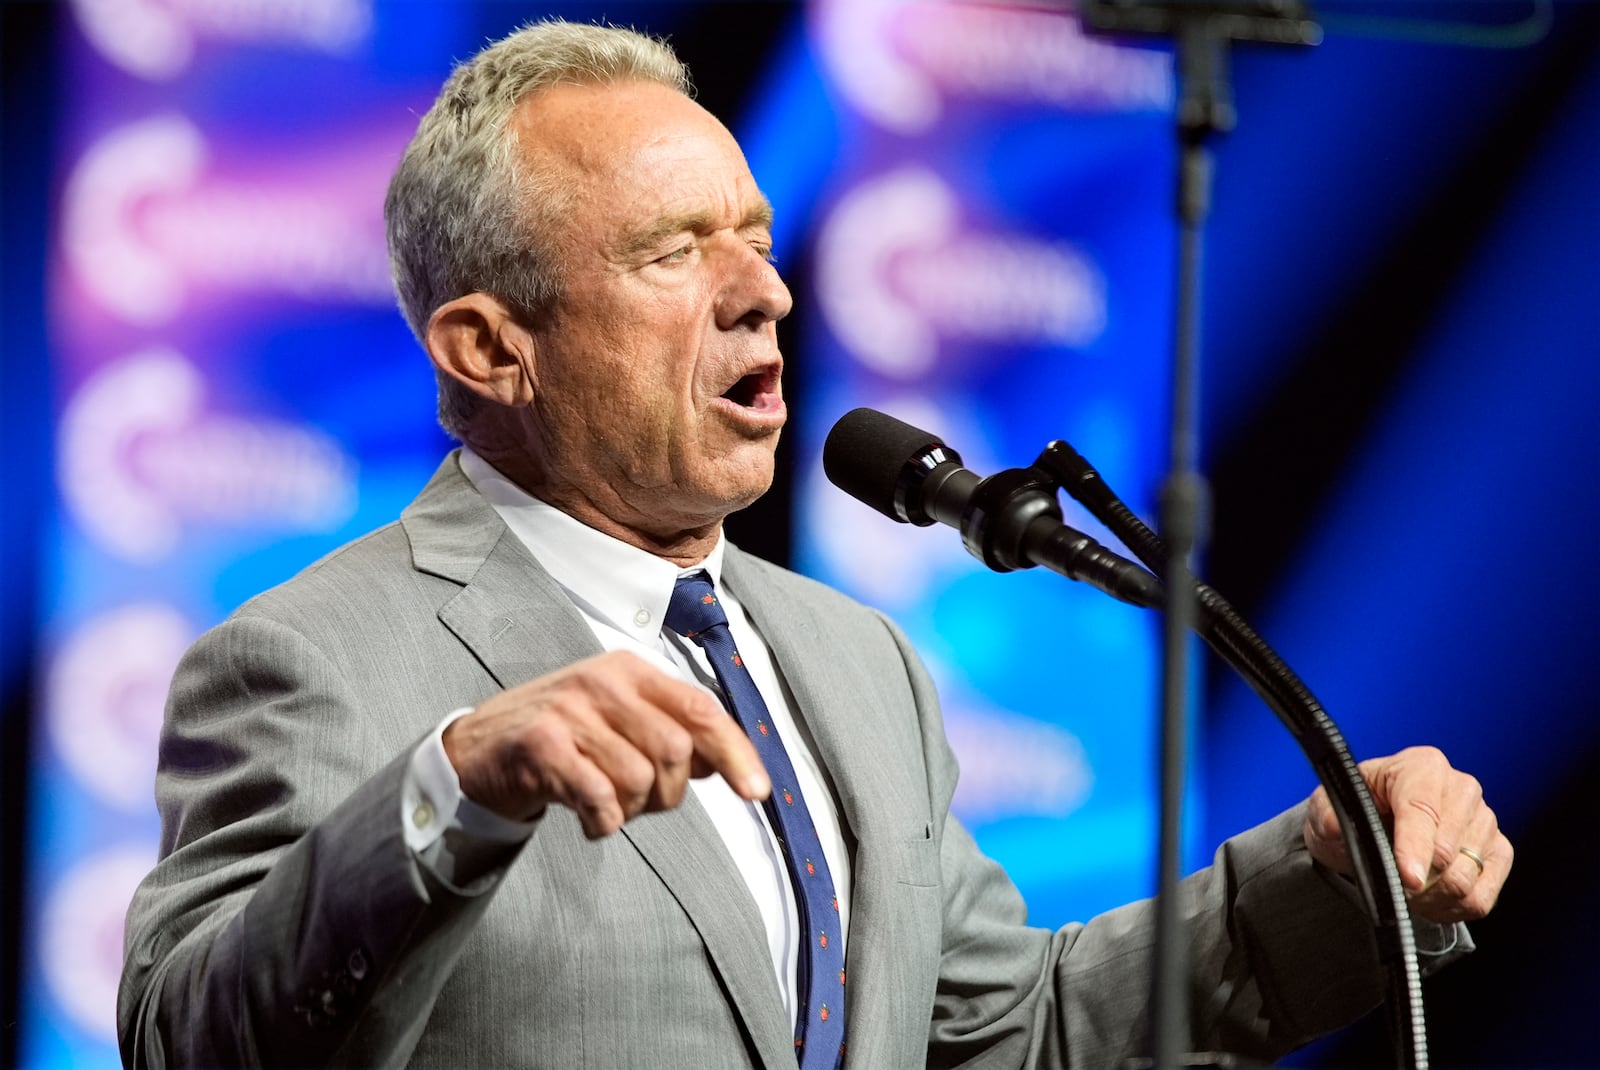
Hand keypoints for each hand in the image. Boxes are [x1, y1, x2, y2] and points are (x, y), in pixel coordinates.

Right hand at [443, 650, 769, 837]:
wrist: (479, 748)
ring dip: (631, 810)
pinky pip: (600, 800)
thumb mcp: (618, 719)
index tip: (757, 791)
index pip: (700, 709)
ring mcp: (570, 710)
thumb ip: (672, 733)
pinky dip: (603, 823)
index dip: (736, 753)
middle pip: (675, 751)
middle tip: (642, 800)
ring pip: (640, 780)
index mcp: (630, 670)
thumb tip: (727, 761)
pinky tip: (589, 818)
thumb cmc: (560, 734)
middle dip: (669, 793)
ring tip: (606, 802)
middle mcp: (603, 681)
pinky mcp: (541, 745)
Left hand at [1303, 745, 1510, 923]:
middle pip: (1449, 851)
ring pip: (1464, 879)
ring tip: (1404, 887)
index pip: (1423, 809)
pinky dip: (1450, 908)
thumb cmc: (1354, 811)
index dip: (1414, 847)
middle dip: (1415, 878)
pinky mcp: (1498, 853)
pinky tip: (1427, 897)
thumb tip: (1337, 828)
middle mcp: (1461, 788)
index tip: (1407, 878)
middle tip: (1389, 882)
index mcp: (1421, 766)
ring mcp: (1484, 820)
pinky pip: (1480, 898)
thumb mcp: (1327, 809)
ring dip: (1429, 897)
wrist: (1372, 824)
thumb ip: (1328, 817)